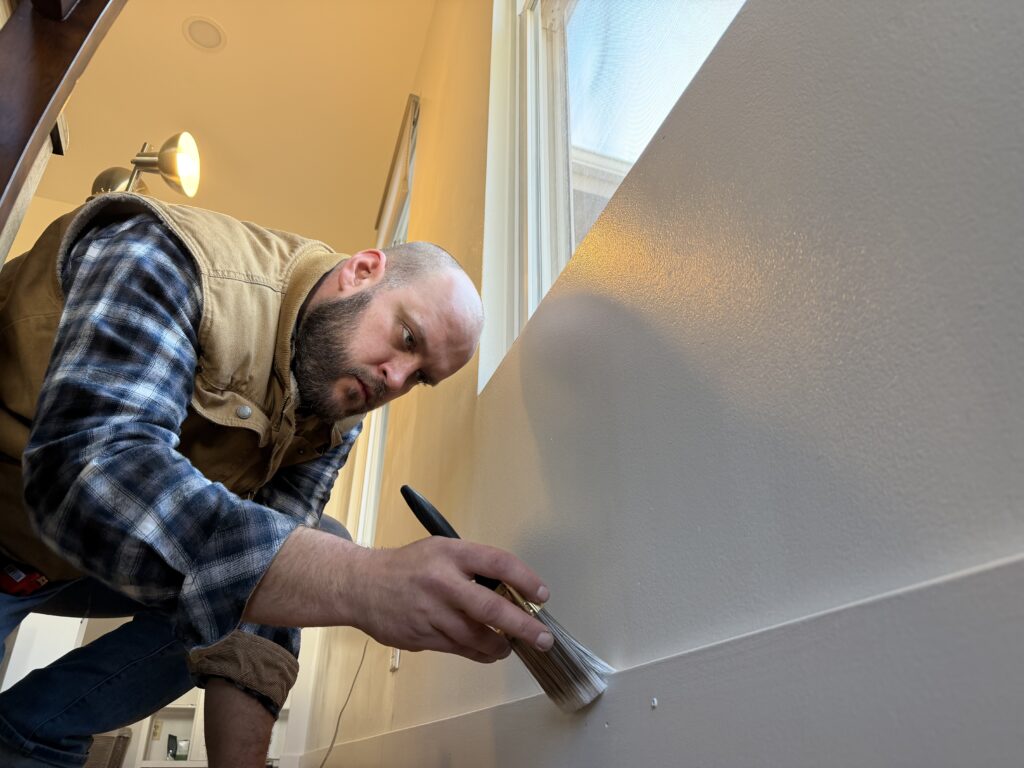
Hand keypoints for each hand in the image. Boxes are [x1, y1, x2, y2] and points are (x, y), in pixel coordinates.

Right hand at [245, 528, 553, 663]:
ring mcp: (432, 613)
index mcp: (451, 554)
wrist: (360, 586)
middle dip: (523, 627)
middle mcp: (443, 582)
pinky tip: (487, 650)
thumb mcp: (442, 551)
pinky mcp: (423, 636)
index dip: (525, 579)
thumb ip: (473, 567)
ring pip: (477, 638)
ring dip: (500, 646)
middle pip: (492, 609)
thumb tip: (511, 591)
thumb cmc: (408, 567)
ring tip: (510, 646)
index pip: (498, 563)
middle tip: (543, 638)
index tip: (542, 595)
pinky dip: (478, 652)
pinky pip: (459, 649)